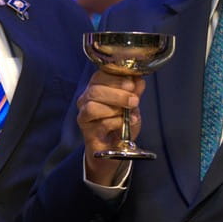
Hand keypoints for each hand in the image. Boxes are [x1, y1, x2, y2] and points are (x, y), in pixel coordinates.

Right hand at [77, 70, 144, 185]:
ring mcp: (84, 114)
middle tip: (134, 100)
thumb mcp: (132, 104)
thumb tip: (139, 80)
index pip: (100, 75)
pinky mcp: (87, 130)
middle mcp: (86, 98)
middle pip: (95, 90)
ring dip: (114, 108)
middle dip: (118, 94)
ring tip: (128, 112)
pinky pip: (99, 123)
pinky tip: (123, 124)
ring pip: (92, 106)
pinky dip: (115, 122)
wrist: (114, 146)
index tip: (132, 84)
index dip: (116, 78)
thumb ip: (134, 92)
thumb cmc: (121, 122)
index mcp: (96, 87)